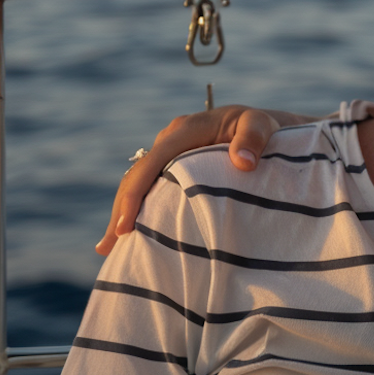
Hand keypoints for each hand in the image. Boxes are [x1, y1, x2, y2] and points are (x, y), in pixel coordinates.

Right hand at [97, 106, 284, 254]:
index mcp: (186, 129)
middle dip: (121, 210)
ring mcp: (169, 152)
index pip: (153, 162)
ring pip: (138, 183)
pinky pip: (150, 187)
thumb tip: (243, 161)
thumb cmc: (264, 127)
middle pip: (137, 175)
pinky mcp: (173, 165)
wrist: (263, 126)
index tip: (126, 226)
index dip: (136, 193)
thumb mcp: (262, 125)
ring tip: (109, 248)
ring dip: (123, 213)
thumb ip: (254, 138)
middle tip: (110, 246)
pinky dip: (138, 209)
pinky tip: (128, 235)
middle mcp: (171, 139)